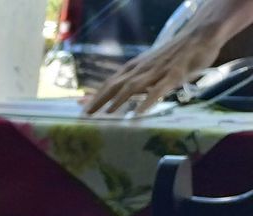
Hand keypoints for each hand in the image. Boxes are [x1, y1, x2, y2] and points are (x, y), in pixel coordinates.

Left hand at [82, 32, 222, 114]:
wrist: (198, 36)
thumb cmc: (173, 53)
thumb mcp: (150, 64)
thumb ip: (138, 77)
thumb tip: (124, 92)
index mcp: (135, 67)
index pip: (111, 81)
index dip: (96, 93)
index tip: (82, 105)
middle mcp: (141, 69)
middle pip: (116, 85)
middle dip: (100, 99)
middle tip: (86, 114)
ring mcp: (156, 72)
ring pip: (133, 87)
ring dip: (119, 100)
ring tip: (107, 114)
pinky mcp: (173, 75)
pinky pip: (158, 90)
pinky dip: (147, 101)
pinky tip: (139, 113)